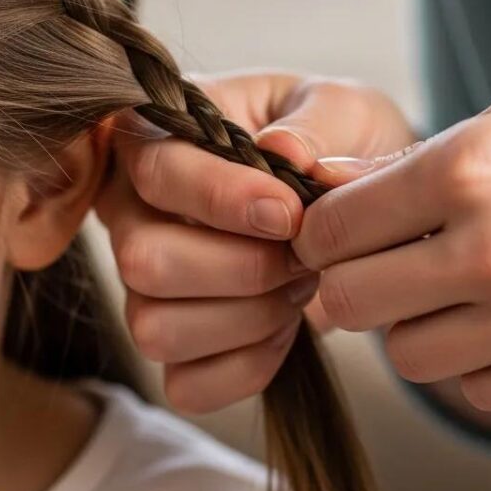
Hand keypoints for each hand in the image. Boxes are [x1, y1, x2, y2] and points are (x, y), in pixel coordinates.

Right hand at [94, 72, 414, 412]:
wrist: (355, 198)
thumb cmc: (333, 137)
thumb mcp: (339, 107)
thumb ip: (315, 124)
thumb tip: (282, 151)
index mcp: (160, 134)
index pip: (159, 170)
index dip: (221, 198)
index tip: (291, 214)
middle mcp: (134, 209)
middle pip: (143, 260)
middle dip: (241, 268)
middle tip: (304, 254)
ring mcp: (146, 282)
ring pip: (155, 327)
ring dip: (248, 317)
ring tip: (302, 283)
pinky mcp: (175, 340)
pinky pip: (186, 383)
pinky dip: (249, 365)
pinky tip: (287, 326)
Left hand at [293, 56, 490, 412]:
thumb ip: (411, 159)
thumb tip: (327, 184)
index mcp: (469, 170)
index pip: (333, 231)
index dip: (319, 233)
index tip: (329, 234)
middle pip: (351, 304)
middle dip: (348, 283)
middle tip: (376, 264)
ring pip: (408, 357)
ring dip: (412, 324)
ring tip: (450, 287)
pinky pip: (481, 391)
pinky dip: (478, 360)